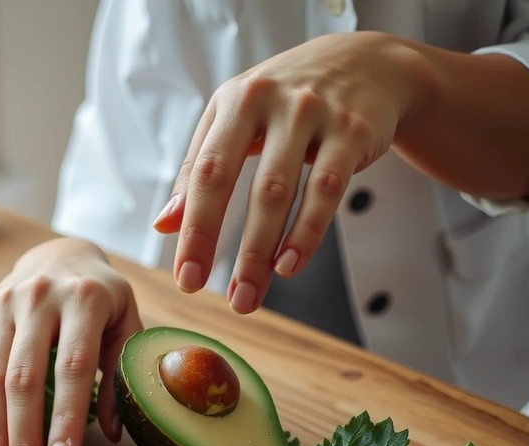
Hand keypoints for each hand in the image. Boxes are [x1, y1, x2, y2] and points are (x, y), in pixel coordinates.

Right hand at [0, 237, 142, 445]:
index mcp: (84, 299)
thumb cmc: (102, 300)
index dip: (65, 419)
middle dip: (22, 443)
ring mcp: (2, 304)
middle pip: (24, 380)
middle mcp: (38, 297)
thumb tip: (113, 435)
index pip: (73, 368)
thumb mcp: (126, 325)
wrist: (60, 256)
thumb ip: (123, 374)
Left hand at [152, 31, 428, 312]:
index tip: (186, 277)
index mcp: (233, 102)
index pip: (204, 173)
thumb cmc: (286, 100)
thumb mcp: (234, 120)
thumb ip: (199, 170)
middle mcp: (269, 103)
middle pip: (240, 185)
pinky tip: (290, 264)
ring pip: (281, 191)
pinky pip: (327, 189)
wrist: (363, 62)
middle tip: (225, 298)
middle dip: (228, 249)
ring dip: (265, 250)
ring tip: (252, 292)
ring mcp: (312, 114)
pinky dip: (307, 232)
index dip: (193, 229)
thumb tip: (165, 224)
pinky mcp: (352, 130)